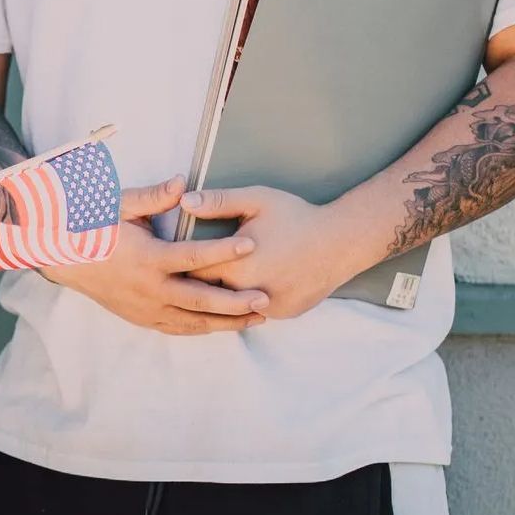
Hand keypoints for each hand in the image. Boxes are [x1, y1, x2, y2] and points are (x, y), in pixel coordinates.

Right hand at [49, 177, 268, 337]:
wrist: (64, 260)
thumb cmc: (93, 227)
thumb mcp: (120, 206)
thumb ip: (153, 197)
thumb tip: (183, 183)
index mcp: (147, 258)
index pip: (192, 256)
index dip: (222, 251)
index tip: (250, 245)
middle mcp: (149, 288)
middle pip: (200, 299)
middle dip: (235, 302)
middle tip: (265, 299)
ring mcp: (145, 308)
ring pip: (193, 320)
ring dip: (226, 321)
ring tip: (257, 319)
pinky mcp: (141, 318)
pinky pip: (177, 328)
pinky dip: (203, 328)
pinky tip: (224, 326)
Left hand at [179, 183, 368, 318]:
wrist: (341, 241)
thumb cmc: (297, 216)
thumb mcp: (257, 200)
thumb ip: (219, 201)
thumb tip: (184, 201)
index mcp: (235, 266)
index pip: (192, 272)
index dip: (181, 266)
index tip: (172, 259)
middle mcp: (247, 293)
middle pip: (208, 294)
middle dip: (198, 283)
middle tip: (184, 275)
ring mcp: (267, 308)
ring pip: (232, 307)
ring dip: (222, 297)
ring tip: (208, 286)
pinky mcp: (282, 314)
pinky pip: (255, 312)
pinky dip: (247, 303)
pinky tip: (242, 291)